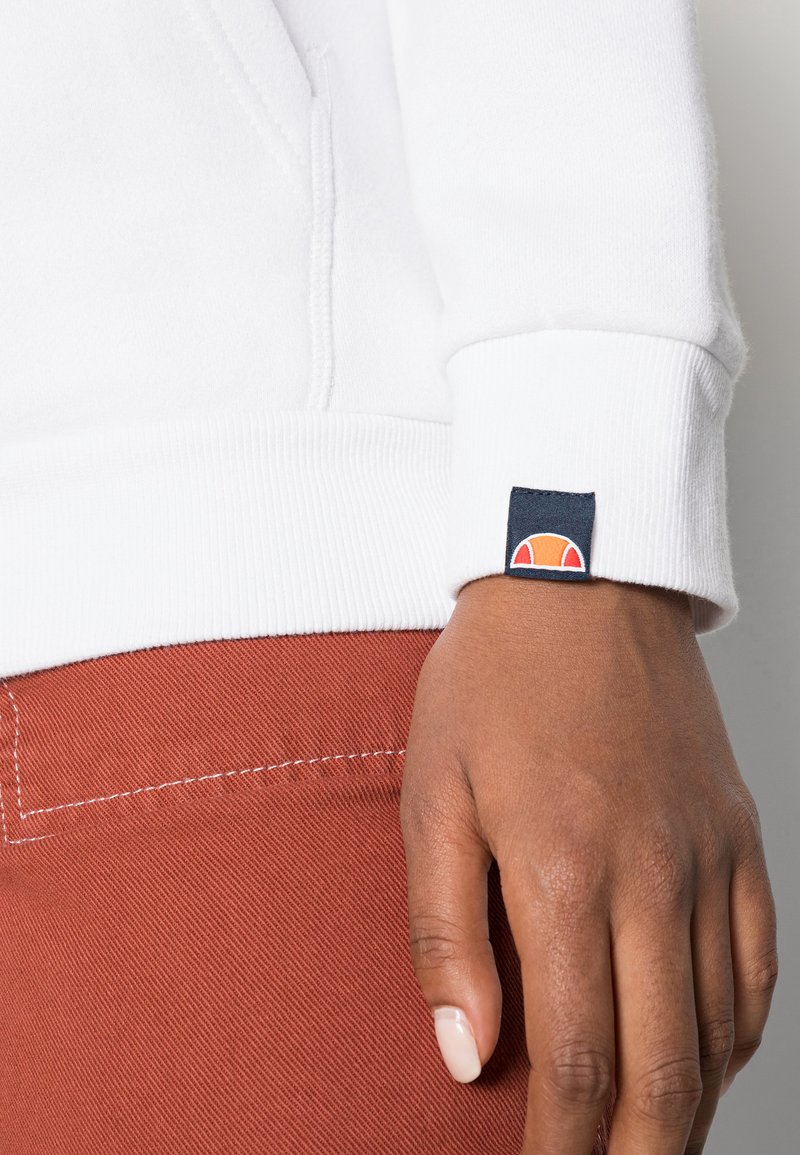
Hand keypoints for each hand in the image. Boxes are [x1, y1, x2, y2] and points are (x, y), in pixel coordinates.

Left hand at [401, 575, 777, 1153]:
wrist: (580, 583)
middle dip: (630, 1154)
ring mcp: (709, 857)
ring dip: (686, 1110)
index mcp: (563, 872)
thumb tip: (465, 1054)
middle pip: (663, 1072)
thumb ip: (444, 932)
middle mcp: (653, 877)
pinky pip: (758, 963)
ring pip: (721, 1031)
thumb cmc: (494, 683)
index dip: (561, 1147)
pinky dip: (736, 1034)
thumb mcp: (433, 795)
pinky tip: (706, 1060)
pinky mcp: (739, 834)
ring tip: (646, 1144)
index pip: (576, 1059)